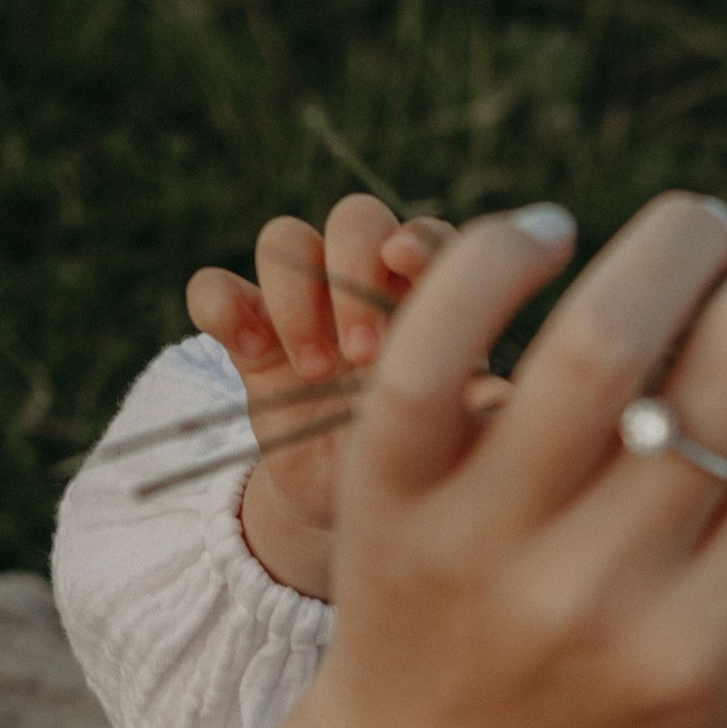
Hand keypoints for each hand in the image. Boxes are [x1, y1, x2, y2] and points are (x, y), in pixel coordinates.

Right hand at [189, 193, 454, 600]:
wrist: (350, 510)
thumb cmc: (421, 466)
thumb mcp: (457, 446)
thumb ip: (483, 410)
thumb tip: (513, 396)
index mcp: (429, 301)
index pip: (428, 235)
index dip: (417, 238)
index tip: (408, 267)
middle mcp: (366, 288)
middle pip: (355, 217)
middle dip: (354, 270)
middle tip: (366, 354)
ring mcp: (303, 307)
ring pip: (286, 238)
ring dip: (295, 293)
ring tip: (315, 371)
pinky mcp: (247, 336)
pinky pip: (213, 286)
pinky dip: (222, 302)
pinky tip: (248, 350)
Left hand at [271, 188, 726, 727]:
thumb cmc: (628, 715)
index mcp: (725, 645)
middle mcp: (613, 594)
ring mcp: (491, 546)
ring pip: (605, 331)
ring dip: (684, 239)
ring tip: (706, 231)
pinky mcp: (386, 500)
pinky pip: (435, 344)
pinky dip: (500, 258)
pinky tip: (555, 236)